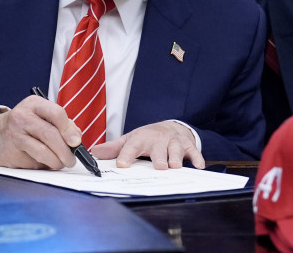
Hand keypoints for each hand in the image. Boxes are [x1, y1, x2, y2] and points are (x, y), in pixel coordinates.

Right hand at [0, 95, 81, 169]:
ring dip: (56, 162)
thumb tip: (76, 140)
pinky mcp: (12, 152)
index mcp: (34, 104)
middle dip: (65, 151)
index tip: (76, 142)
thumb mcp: (42, 116)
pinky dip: (43, 165)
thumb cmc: (26, 125)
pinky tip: (43, 161)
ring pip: (43, 152)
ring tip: (60, 163)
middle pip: (50, 135)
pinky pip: (34, 162)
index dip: (69, 130)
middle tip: (71, 160)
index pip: (56, 113)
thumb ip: (62, 125)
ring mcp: (15, 134)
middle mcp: (22, 116)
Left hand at [89, 121, 204, 169]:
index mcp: (141, 138)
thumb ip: (114, 148)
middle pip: (158, 149)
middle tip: (159, 166)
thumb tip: (94, 153)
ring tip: (175, 166)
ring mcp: (174, 142)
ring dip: (176, 158)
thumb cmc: (147, 137)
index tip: (122, 165)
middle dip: (159, 157)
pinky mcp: (188, 145)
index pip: (132, 146)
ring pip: (176, 150)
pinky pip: (194, 151)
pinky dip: (197, 158)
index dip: (126, 155)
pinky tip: (198, 166)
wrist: (170, 126)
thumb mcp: (130, 140)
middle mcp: (158, 139)